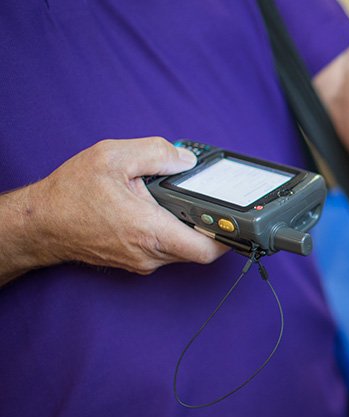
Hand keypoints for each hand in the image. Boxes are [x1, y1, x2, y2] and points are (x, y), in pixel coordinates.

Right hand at [23, 137, 227, 274]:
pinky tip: (161, 206)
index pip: (207, 249)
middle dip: (210, 223)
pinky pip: (166, 248)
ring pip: (183, 248)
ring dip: (188, 225)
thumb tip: (187, 159)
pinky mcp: (136, 261)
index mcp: (150, 231)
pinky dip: (171, 228)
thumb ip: (156, 153)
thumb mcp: (113, 157)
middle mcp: (150, 254)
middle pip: (200, 247)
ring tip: (180, 197)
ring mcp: (143, 261)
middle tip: (211, 198)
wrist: (40, 224)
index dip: (230, 237)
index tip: (238, 219)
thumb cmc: (71, 194)